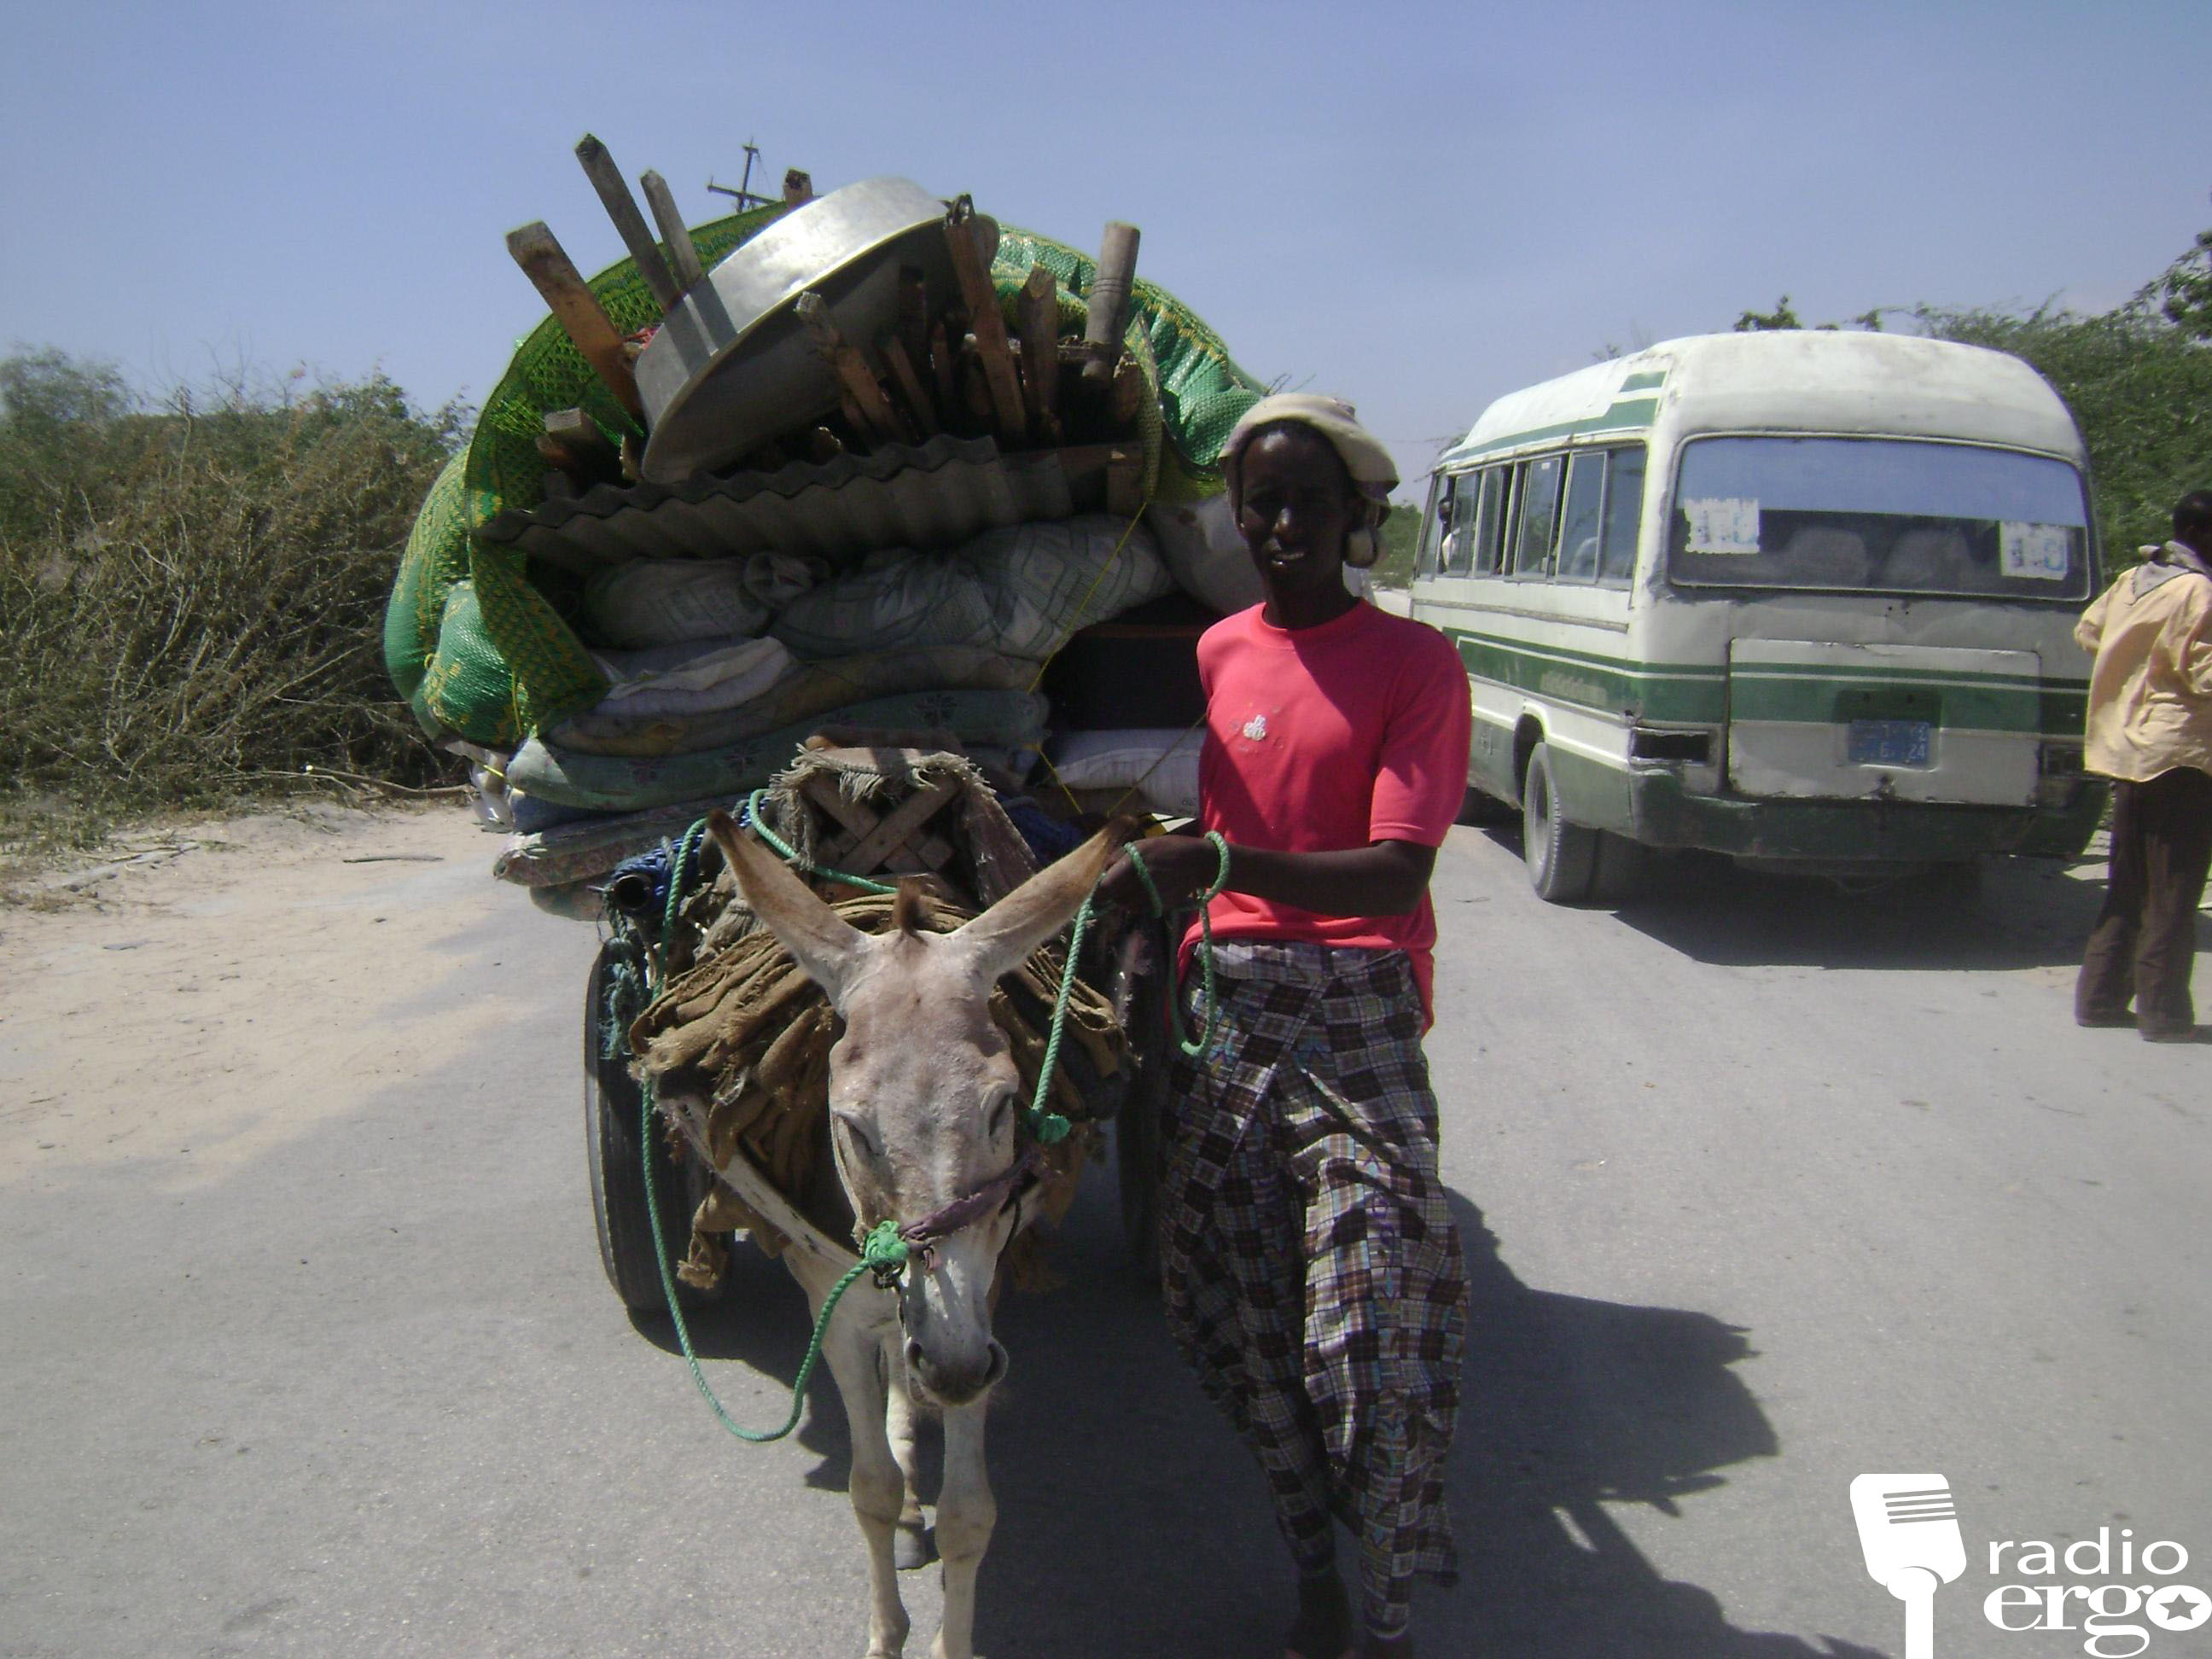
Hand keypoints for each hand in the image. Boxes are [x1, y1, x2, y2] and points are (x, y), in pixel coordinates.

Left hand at [1098, 833, 1228, 913]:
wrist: (1196, 862)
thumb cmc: (1166, 848)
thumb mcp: (1139, 845)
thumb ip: (1117, 858)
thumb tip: (1101, 873)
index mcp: (1131, 865)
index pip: (1105, 888)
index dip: (1096, 894)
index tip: (1094, 894)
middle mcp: (1139, 883)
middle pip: (1114, 899)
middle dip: (1112, 895)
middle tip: (1117, 886)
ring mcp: (1150, 897)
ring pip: (1126, 905)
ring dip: (1125, 899)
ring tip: (1135, 885)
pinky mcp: (1158, 906)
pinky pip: (1139, 908)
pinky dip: (1137, 902)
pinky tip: (1146, 890)